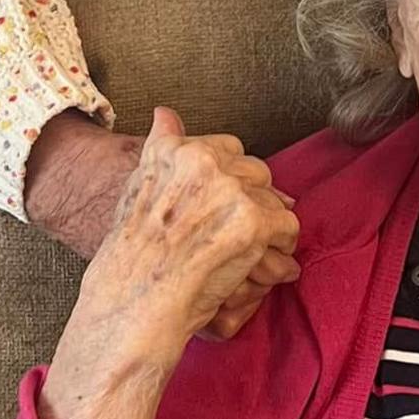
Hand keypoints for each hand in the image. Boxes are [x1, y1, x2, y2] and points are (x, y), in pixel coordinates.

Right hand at [37, 107, 300, 418]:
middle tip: (237, 233)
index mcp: (179, 151)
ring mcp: (232, 191)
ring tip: (252, 251)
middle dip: (251, 201)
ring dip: (268, 226)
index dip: (228, 180)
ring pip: (273, 199)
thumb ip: (160, 147)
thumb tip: (166, 113)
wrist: (133, 304)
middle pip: (255, 171)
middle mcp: (207, 163)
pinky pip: (287, 227)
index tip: (220, 206)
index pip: (227, 149)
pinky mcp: (254, 223)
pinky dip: (281, 248)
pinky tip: (264, 263)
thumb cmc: (130, 256)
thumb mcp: (137, 186)